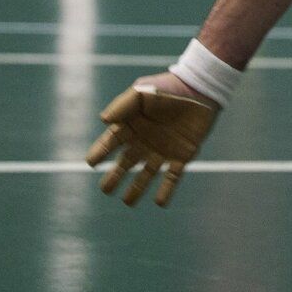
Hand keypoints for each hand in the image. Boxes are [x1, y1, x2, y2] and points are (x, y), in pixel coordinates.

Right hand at [85, 71, 219, 206]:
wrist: (199, 89)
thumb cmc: (167, 89)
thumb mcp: (142, 92)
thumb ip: (123, 105)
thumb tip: (104, 120)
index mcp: (130, 128)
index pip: (109, 144)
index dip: (99, 153)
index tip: (92, 162)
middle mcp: (143, 143)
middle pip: (124, 165)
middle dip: (114, 178)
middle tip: (106, 189)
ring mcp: (162, 151)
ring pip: (146, 175)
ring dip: (137, 189)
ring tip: (128, 202)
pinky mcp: (182, 156)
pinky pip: (172, 177)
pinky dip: (166, 190)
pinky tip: (160, 203)